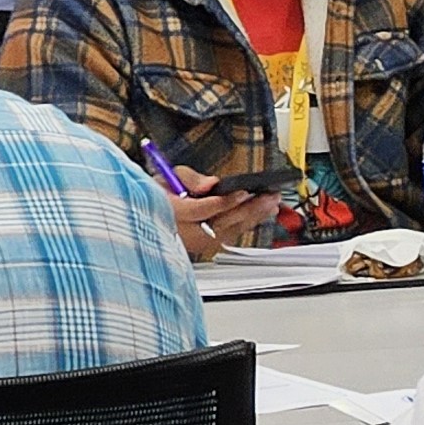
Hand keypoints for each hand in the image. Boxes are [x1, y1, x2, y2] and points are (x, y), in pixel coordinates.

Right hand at [169, 165, 283, 263]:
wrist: (151, 218)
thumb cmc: (158, 196)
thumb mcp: (166, 177)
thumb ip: (188, 177)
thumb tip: (209, 184)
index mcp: (171, 212)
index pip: (203, 209)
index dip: (226, 201)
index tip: (244, 191)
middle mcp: (185, 232)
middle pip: (222, 222)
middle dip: (249, 208)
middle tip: (270, 197)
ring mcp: (196, 242)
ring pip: (230, 231)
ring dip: (254, 217)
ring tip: (272, 203)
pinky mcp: (206, 247)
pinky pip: (231, 236)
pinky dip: (247, 224)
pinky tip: (261, 214)